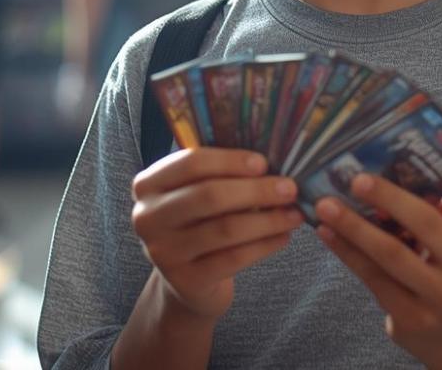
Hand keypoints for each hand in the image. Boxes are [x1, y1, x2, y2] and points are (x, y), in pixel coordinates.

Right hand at [131, 148, 302, 320]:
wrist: (187, 282)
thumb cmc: (200, 223)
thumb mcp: (197, 192)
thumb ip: (221, 173)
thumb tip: (273, 158)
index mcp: (148, 184)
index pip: (191, 163)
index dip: (231, 161)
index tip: (264, 163)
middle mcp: (147, 217)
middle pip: (209, 195)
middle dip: (256, 190)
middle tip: (290, 189)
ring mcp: (163, 252)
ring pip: (225, 229)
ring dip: (268, 219)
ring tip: (294, 214)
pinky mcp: (185, 281)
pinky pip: (234, 258)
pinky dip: (264, 245)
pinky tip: (283, 237)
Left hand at [314, 176, 441, 368]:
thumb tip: (400, 175)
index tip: (418, 168)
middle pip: (426, 225)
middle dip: (388, 197)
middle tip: (356, 179)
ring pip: (392, 254)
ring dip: (354, 226)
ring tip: (326, 206)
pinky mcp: (412, 317)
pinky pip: (374, 277)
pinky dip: (348, 252)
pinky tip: (329, 233)